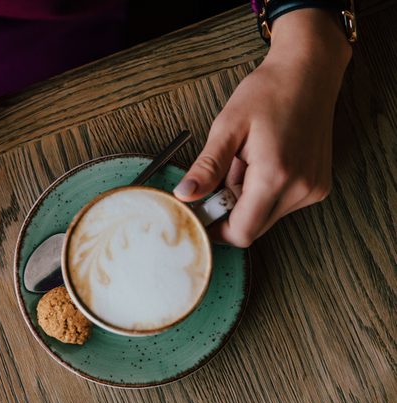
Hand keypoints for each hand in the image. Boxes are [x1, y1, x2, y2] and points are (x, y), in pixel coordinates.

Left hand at [174, 9, 351, 246]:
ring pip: (266, 217)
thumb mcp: (227, 127)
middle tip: (221, 176)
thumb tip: (184, 195)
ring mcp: (313, 189)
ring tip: (246, 162)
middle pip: (253, 228)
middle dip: (230, 211)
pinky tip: (263, 162)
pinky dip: (264, 192)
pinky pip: (281, 204)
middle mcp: (300, 188)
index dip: (216, 229)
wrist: (308, 71)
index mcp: (275, 176)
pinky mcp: (318, 186)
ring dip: (246, 199)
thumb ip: (207, 167)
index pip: (242, 232)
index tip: (199, 213)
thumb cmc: (267, 93)